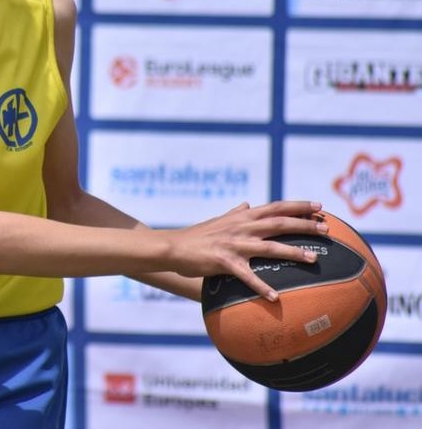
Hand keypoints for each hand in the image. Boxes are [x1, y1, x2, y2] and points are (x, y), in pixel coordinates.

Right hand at [167, 201, 327, 301]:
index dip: (298, 206)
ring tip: (313, 259)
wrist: (173, 247)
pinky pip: (247, 276)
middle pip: (278, 223)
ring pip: (269, 246)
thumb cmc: (197, 235)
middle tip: (326, 229)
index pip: (275, 207)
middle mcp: (241, 227)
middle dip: (304, 225)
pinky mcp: (224, 261)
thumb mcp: (218, 220)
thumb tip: (247, 203)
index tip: (319, 207)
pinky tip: (275, 297)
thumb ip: (235, 212)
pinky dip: (261, 286)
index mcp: (242, 216)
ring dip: (292, 252)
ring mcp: (234, 244)